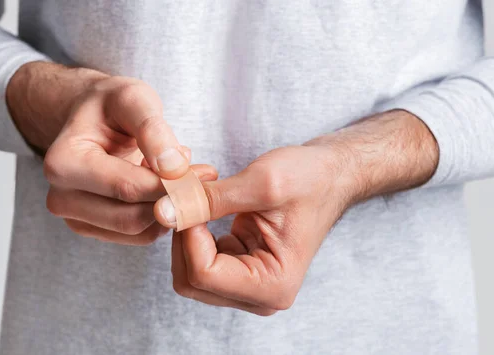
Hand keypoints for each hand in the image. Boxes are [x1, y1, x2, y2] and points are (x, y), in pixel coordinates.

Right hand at [7, 61, 217, 244]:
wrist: (92, 119)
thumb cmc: (111, 106)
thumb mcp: (133, 99)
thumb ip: (153, 129)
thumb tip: (174, 168)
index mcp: (64, 162)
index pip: (127, 188)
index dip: (171, 184)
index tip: (205, 173)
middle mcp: (61, 197)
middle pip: (132, 218)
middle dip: (173, 200)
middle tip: (201, 177)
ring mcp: (75, 218)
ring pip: (139, 232)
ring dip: (170, 208)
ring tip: (179, 176)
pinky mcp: (93, 229)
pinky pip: (139, 237)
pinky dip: (161, 217)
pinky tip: (164, 189)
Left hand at [154, 110, 438, 313]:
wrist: (330, 176)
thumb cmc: (309, 179)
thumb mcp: (261, 183)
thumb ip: (210, 200)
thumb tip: (164, 210)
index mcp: (273, 284)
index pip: (203, 275)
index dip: (187, 234)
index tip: (190, 195)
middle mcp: (259, 295)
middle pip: (190, 281)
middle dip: (182, 235)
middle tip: (189, 193)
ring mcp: (247, 286)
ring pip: (188, 273)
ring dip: (184, 233)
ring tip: (198, 196)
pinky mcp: (238, 271)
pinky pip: (196, 261)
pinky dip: (191, 233)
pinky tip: (203, 206)